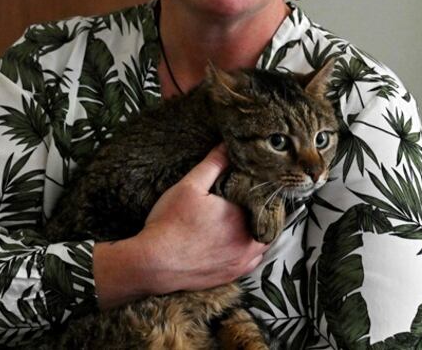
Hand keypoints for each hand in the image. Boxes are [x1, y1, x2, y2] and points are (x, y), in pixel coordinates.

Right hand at [138, 144, 267, 293]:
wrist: (154, 263)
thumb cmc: (170, 223)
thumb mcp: (189, 186)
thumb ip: (213, 164)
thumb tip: (228, 145)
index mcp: (242, 216)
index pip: (264, 198)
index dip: (260, 188)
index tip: (251, 181)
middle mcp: (248, 242)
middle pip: (267, 221)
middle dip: (261, 209)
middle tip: (248, 197)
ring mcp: (241, 261)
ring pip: (263, 242)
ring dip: (258, 229)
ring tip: (244, 216)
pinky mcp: (232, 275)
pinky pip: (252, 260)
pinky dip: (250, 249)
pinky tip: (237, 239)